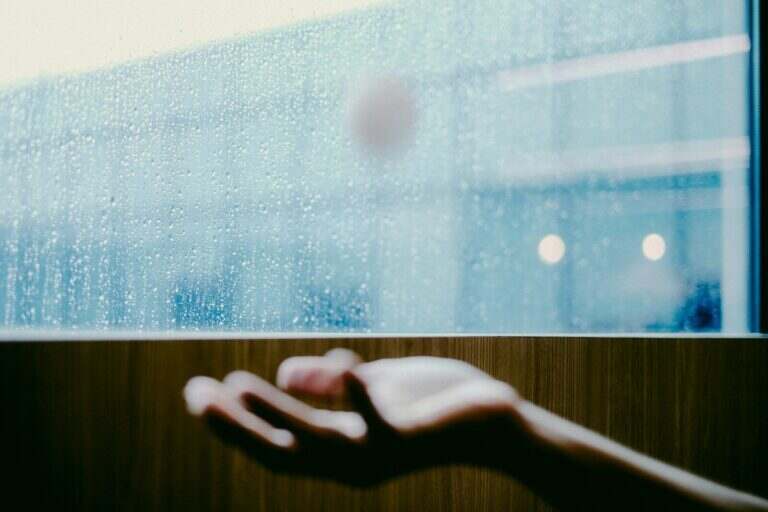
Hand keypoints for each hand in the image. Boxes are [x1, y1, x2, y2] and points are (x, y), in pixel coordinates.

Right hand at [183, 348, 518, 485]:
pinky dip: (359, 395)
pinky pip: (379, 423)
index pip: (273, 440)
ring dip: (275, 412)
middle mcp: (350, 461)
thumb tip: (285, 372)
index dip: (233, 423)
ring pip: (313, 441)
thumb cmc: (432, 405)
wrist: (493, 421)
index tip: (197, 393)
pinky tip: (346, 366)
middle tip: (194, 394)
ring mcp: (378, 454)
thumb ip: (331, 384)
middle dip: (234, 426)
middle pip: (279, 450)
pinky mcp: (408, 438)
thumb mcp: (374, 387)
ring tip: (237, 384)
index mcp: (339, 446)